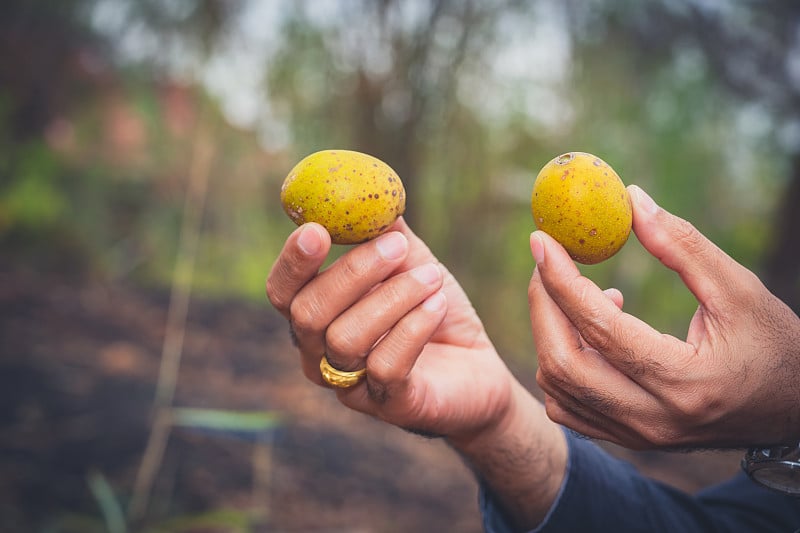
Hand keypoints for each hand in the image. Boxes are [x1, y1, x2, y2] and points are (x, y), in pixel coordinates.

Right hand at [266, 217, 512, 439]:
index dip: (292, 262)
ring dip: (393, 298)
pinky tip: (437, 306)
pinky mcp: (388, 405)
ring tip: (432, 277)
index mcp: (317, 316)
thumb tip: (371, 193)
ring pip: (345, 339)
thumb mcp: (412, 265)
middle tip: (395, 246)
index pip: (282, 292)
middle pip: (308, 314)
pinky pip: (385, 366)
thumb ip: (387, 234)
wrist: (478, 369)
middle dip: (352, 274)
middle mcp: (320, 355)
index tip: (318, 230)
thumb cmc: (434, 313)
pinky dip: (413, 328)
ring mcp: (350, 386)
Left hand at [529, 185, 799, 449]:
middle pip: (564, 365)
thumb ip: (683, 245)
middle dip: (544, 307)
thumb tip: (630, 199)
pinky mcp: (629, 439)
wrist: (794, 409)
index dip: (563, 280)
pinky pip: (569, 407)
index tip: (542, 241)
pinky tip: (592, 336)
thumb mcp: (739, 289)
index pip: (602, 329)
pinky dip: (561, 365)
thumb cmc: (773, 343)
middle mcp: (655, 420)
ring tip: (587, 296)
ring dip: (553, 333)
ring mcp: (638, 436)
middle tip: (547, 264)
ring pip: (558, 389)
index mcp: (686, 381)